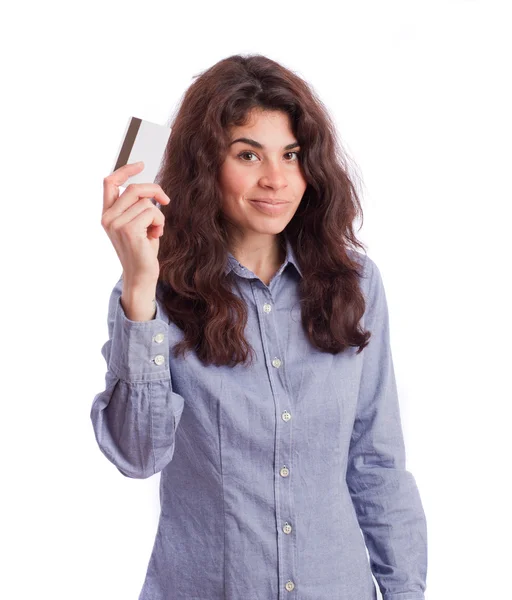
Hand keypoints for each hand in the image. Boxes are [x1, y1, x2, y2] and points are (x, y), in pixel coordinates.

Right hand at [101, 162, 170, 287]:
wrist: (141, 276)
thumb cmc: (142, 251)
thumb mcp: (138, 224)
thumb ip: (137, 207)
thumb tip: (151, 191)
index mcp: (107, 214)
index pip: (110, 182)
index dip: (125, 170)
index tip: (141, 164)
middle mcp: (108, 218)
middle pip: (134, 188)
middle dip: (154, 191)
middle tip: (166, 200)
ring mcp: (116, 224)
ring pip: (146, 202)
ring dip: (158, 215)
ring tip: (155, 230)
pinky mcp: (129, 230)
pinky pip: (152, 212)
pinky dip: (159, 222)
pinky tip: (155, 235)